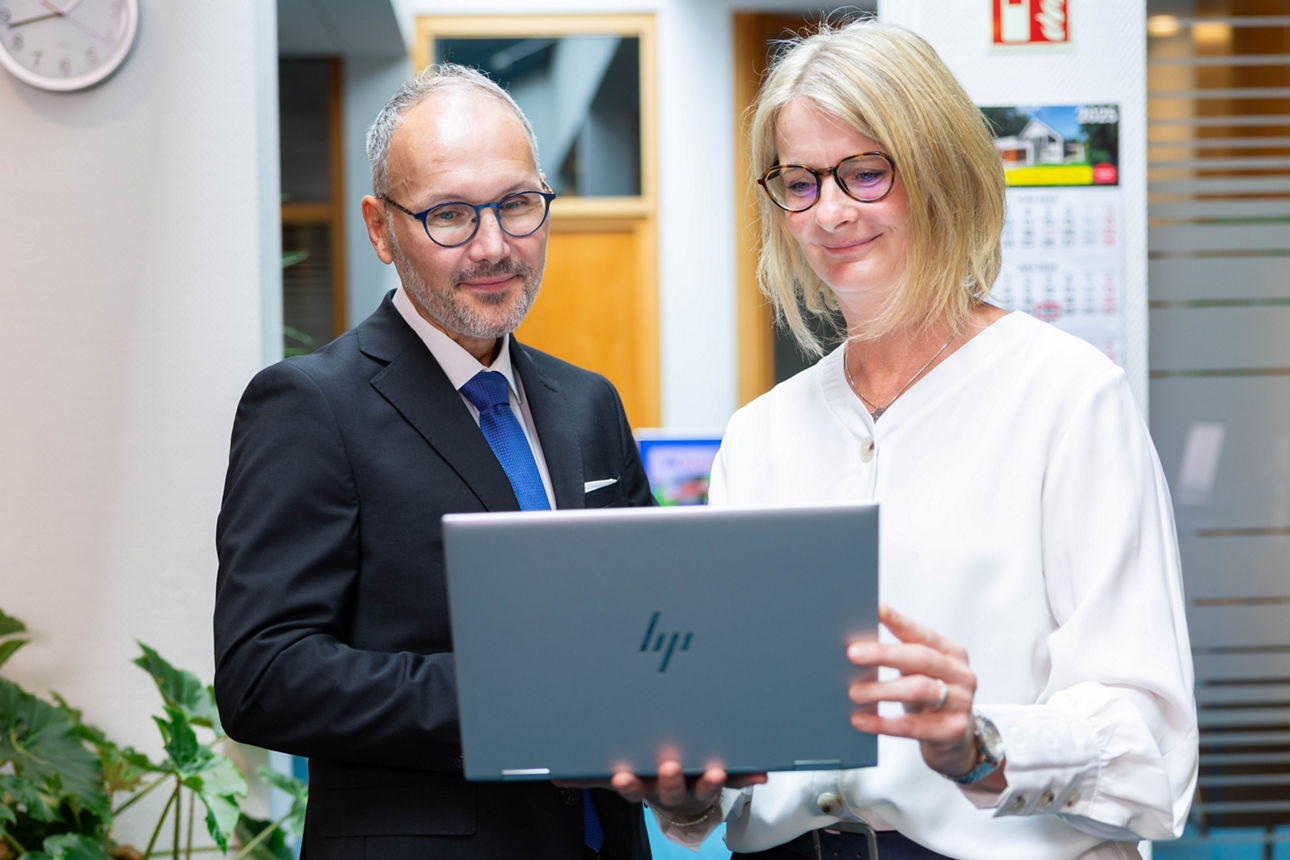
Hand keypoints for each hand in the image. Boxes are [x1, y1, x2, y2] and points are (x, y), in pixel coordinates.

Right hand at [558, 760, 765, 821]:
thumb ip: (589, 775)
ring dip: (709, 779)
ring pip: (703, 785)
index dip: (628, 782)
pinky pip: (737, 779)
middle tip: (668, 765)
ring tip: (714, 768)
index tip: (622, 774)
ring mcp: (696, 785)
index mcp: (643, 784)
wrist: (682, 800)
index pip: (631, 787)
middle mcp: (670, 787)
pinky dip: (748, 776)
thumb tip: (554, 778)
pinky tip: (760, 771)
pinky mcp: (720, 779)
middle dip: (669, 779)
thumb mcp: (620, 775)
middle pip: (668, 787)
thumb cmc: (645, 776)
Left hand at [846, 603, 979, 778]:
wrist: (956, 743)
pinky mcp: (953, 731)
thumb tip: (856, 644)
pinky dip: (883, 723)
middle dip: (883, 654)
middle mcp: (961, 674)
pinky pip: (913, 725)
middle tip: (852, 653)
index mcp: (951, 653)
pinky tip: (860, 720)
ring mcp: (961, 702)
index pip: (921, 633)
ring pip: (919, 689)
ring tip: (853, 692)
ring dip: (882, 690)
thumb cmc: (928, 701)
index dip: (898, 621)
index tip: (874, 609)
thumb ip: (898, 657)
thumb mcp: (917, 674)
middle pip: (920, 657)